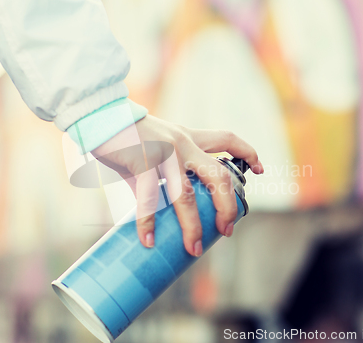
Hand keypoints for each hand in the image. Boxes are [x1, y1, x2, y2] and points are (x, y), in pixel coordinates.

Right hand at [90, 115, 262, 256]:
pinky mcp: (142, 162)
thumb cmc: (126, 134)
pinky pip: (148, 198)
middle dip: (228, 205)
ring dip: (192, 225)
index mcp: (188, 138)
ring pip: (186, 194)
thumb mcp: (152, 148)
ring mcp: (164, 154)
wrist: (100, 114)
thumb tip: (156, 209)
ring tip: (194, 248)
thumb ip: (159, 175)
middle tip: (228, 229)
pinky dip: (148, 222)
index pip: (227, 139)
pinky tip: (149, 240)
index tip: (261, 167)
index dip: (248, 152)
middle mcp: (182, 144)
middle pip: (219, 175)